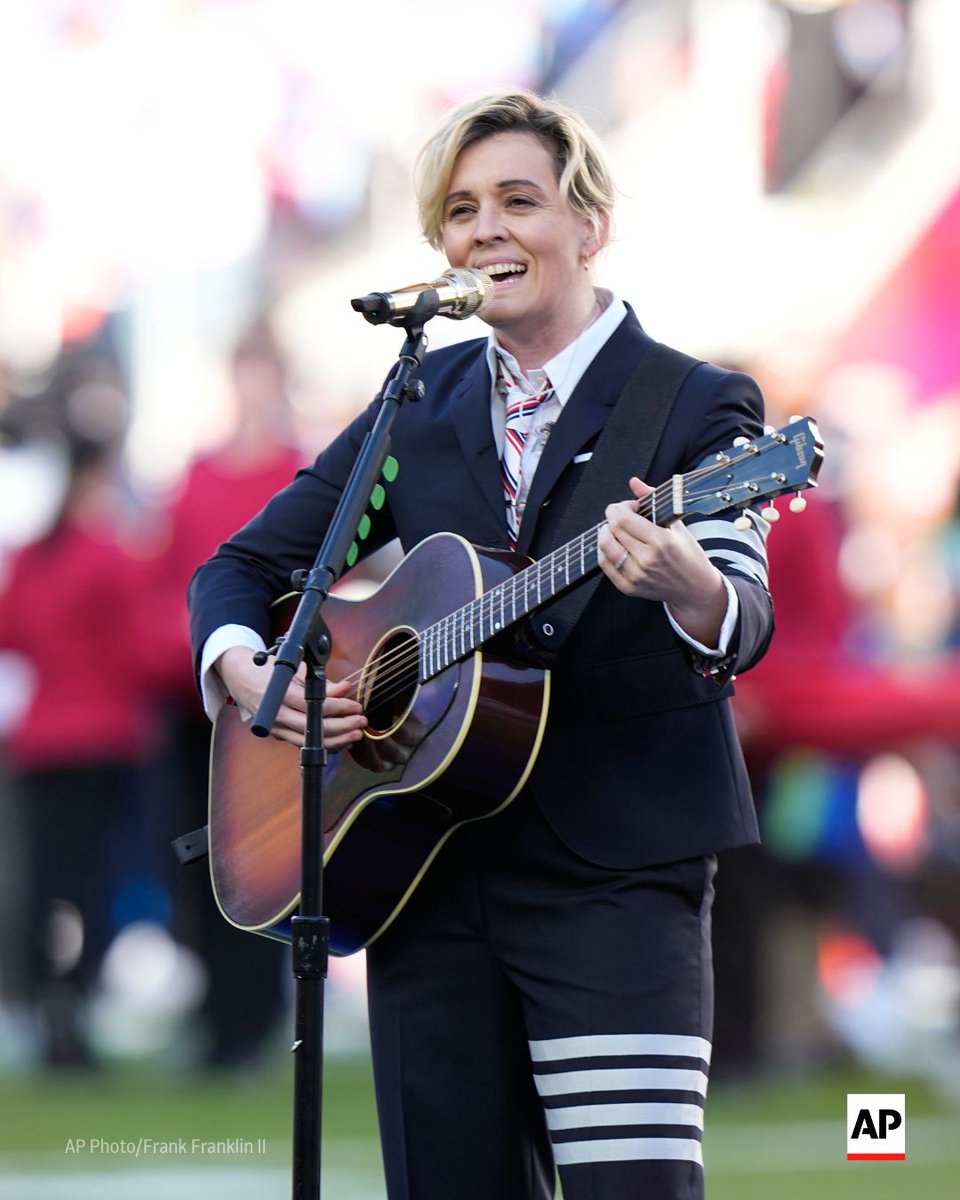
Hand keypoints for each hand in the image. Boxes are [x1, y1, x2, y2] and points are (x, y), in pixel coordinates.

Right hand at [215, 646, 366, 748]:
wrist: (238, 676)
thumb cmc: (266, 669)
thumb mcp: (293, 669)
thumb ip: (319, 682)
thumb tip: (344, 688)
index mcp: (279, 694)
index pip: (313, 706)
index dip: (338, 708)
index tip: (356, 707)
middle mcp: (275, 715)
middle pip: (312, 728)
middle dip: (341, 727)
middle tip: (361, 722)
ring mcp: (275, 728)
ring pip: (308, 741)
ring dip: (335, 740)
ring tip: (355, 735)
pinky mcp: (277, 734)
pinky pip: (302, 743)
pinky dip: (322, 744)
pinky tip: (340, 741)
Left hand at [598, 477, 727, 645]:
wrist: (695, 588)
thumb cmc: (689, 555)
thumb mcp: (676, 524)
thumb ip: (653, 500)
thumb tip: (633, 482)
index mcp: (661, 542)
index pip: (622, 518)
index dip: (620, 507)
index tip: (630, 507)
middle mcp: (646, 560)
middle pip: (611, 530)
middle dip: (612, 517)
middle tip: (622, 516)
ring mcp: (636, 576)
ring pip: (604, 547)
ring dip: (605, 533)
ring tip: (617, 530)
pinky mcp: (629, 588)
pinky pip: (605, 564)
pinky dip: (604, 550)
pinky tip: (615, 545)